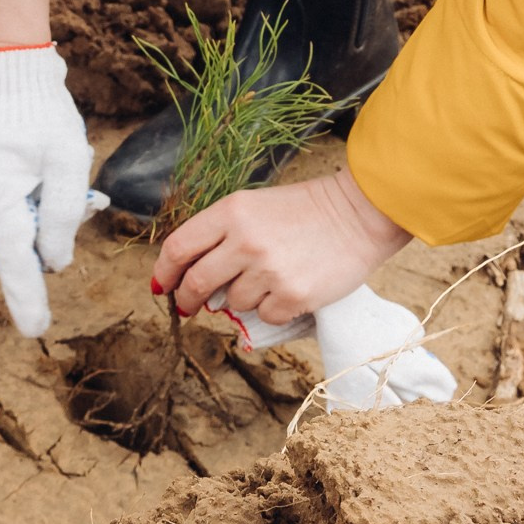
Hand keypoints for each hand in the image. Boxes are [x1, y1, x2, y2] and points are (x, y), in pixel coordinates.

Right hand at [0, 42, 104, 338]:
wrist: (6, 60)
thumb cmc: (44, 112)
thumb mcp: (71, 162)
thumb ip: (65, 216)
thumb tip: (55, 263)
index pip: (15, 260)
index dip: (27, 296)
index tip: (35, 330)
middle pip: (9, 228)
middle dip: (36, 215)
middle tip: (56, 174)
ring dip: (16, 194)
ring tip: (30, 153)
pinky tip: (5, 145)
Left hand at [153, 167, 410, 337]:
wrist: (360, 213)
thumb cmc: (306, 209)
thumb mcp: (256, 206)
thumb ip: (221, 233)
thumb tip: (188, 275)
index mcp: (232, 212)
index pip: (179, 248)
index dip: (164, 272)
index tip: (163, 285)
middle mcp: (245, 241)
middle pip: (195, 283)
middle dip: (187, 299)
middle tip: (191, 305)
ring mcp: (269, 271)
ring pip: (231, 303)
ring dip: (242, 298)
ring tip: (268, 277)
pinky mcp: (293, 296)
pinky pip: (264, 317)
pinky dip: (272, 309)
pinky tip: (290, 288)